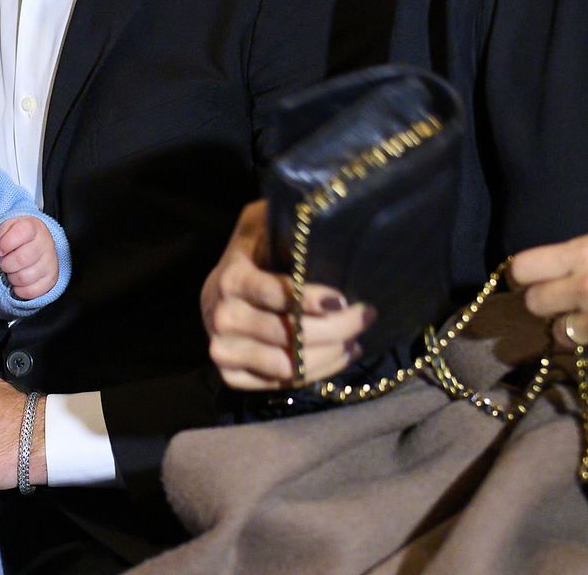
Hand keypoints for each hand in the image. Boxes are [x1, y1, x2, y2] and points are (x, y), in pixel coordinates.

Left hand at [0, 216, 57, 299]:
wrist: (35, 243)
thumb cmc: (16, 237)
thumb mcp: (7, 228)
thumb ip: (1, 235)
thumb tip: (0, 250)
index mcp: (34, 227)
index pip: (21, 233)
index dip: (5, 244)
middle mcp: (45, 244)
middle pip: (21, 259)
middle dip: (6, 264)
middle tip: (4, 263)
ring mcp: (51, 262)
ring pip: (25, 277)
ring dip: (12, 278)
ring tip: (12, 272)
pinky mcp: (51, 279)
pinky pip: (32, 291)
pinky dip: (20, 291)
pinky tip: (18, 283)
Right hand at [201, 199, 374, 389]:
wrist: (221, 290)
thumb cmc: (255, 252)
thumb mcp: (262, 223)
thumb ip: (283, 214)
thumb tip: (322, 201)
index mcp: (232, 276)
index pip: (273, 294)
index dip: (310, 299)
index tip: (343, 297)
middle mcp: (221, 315)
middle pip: (285, 334)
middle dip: (334, 329)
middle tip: (366, 316)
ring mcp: (223, 348)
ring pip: (284, 366)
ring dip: (328, 357)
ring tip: (356, 341)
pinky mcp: (230, 374)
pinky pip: (277, 386)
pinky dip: (313, 375)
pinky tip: (338, 357)